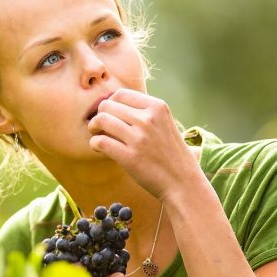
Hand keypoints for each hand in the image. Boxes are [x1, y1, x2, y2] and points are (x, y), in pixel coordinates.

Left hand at [86, 89, 202, 201]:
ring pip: (101, 120)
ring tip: (97, 135)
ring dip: (94, 128)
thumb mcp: (165, 124)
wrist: (183, 182)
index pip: (121, 94)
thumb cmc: (170, 154)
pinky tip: (99, 148)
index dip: (110, 104)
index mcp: (158, 107)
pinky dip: (94, 144)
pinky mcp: (129, 156)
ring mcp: (139, 138)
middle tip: (99, 127)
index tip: (110, 115)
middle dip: (99, 115)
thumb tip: (112, 103)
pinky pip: (100, 141)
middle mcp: (148, 119)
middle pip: (107, 105)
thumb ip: (144, 113)